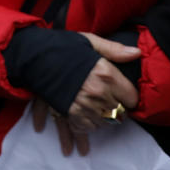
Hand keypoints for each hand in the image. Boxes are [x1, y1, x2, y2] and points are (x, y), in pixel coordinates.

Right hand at [30, 33, 139, 155]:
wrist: (32, 56)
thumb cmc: (62, 46)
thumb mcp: (88, 41)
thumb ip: (114, 49)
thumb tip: (136, 53)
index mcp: (105, 73)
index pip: (131, 97)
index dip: (129, 97)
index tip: (124, 95)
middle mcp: (97, 91)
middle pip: (119, 112)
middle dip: (117, 110)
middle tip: (111, 105)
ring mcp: (83, 104)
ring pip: (104, 123)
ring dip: (103, 119)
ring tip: (97, 112)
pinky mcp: (69, 113)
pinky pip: (87, 128)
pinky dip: (87, 127)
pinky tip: (86, 120)